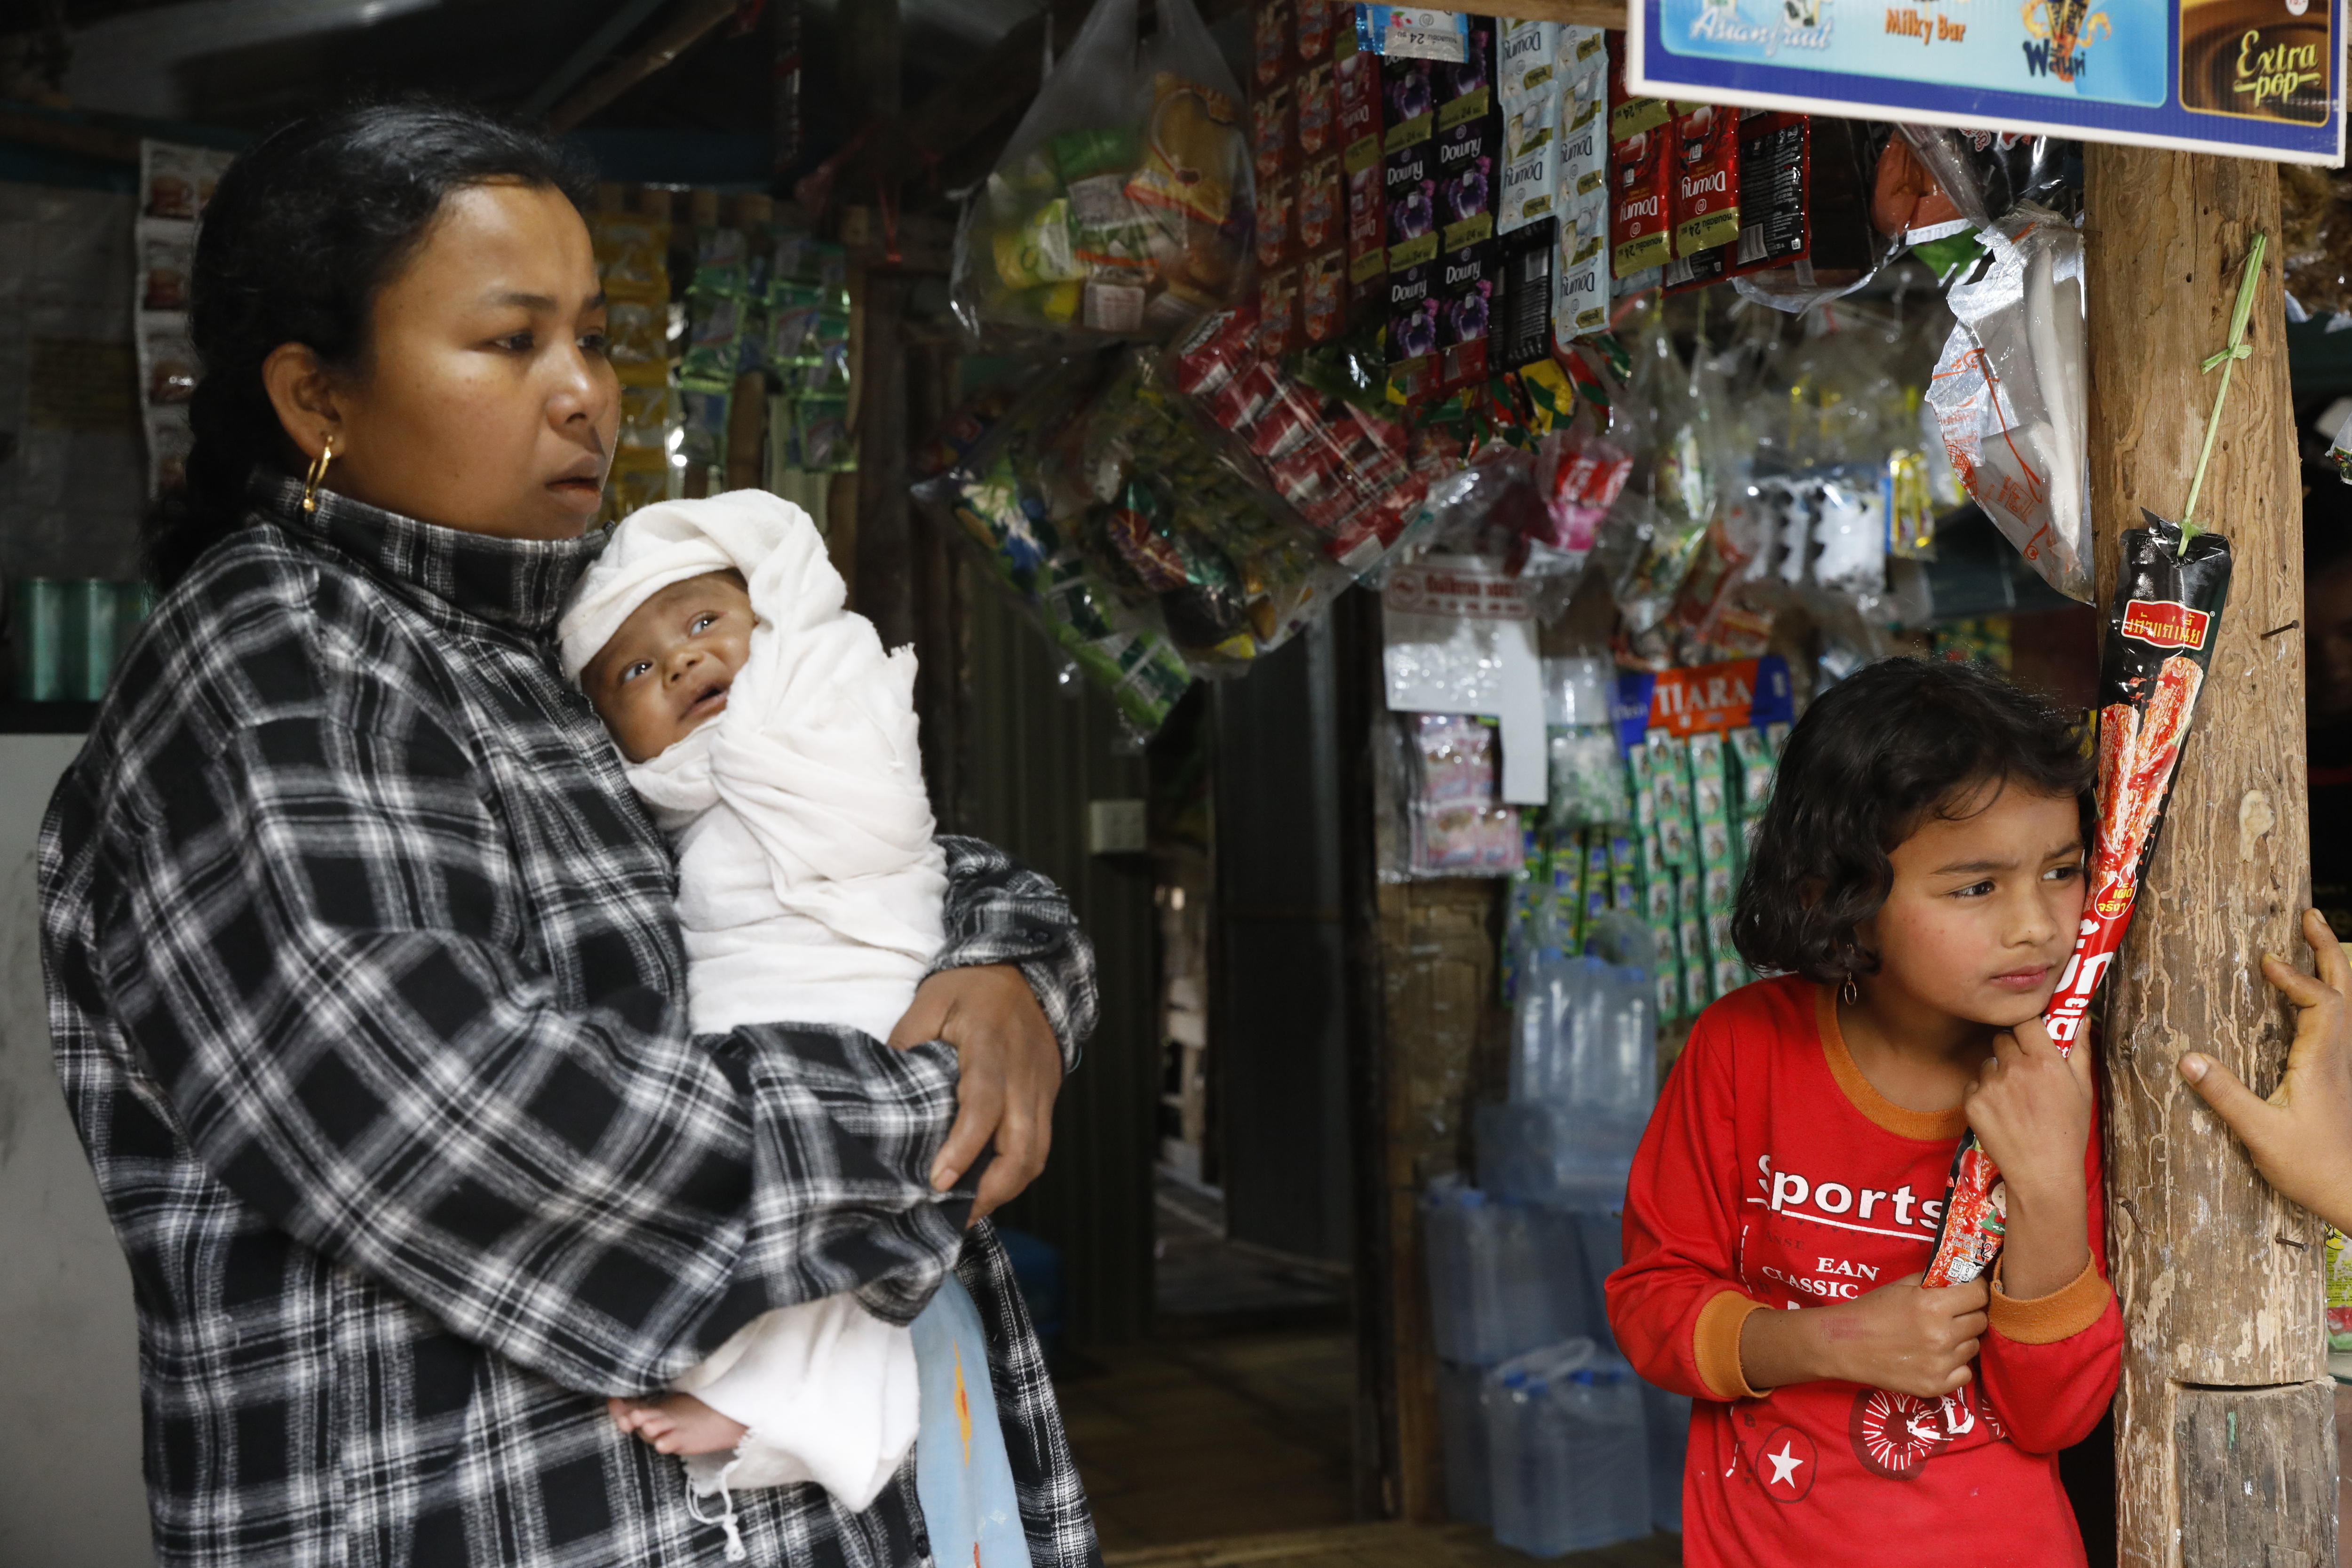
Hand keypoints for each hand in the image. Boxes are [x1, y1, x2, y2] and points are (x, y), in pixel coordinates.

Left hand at [888, 964, 1063, 1222]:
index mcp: (990, 1045)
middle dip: (992, 1190)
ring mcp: (1041, 1088)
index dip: (963, 1147)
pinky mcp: (1048, 1097)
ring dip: (1006, 1189)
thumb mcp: (928, 1003)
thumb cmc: (970, 987)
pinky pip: (1039, 1146)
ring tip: (969, 1210)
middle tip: (954, 1216)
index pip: (984, 1105)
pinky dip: (1015, 1172)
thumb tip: (884, 1095)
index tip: (938, 1181)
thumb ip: (907, 1046)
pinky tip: (988, 1185)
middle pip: (1023, 1146)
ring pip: (1037, 1154)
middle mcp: (1023, 1073)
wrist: (1022, 970)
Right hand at [1741, 1273, 1988, 1397]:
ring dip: (1961, 1339)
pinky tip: (1936, 1358)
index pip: (1979, 1294)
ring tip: (1938, 1336)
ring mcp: (1940, 1363)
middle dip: (1969, 1314)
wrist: (1844, 1344)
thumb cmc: (1872, 1310)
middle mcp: (1942, 1335)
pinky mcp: (1936, 1385)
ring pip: (1973, 1346)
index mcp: (1933, 1305)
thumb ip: (1935, 1280)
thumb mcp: (1902, 1286)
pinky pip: (1965, 1373)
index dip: (1975, 1290)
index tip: (1968, 1291)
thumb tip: (1964, 1277)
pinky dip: (1955, 1365)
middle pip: (1980, 1321)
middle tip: (1951, 1314)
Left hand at [1963, 1016, 2093, 1298]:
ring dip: (1997, 1073)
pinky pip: (1974, 1085)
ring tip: (2015, 1100)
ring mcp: (1990, 1085)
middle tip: (2024, 1071)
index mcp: (2044, 1061)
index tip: (2031, 1035)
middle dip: (2011, 1049)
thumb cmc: (2069, 1132)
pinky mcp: (1971, 1102)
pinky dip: (1983, 1094)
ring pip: (1987, 1063)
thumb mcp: (2083, 1089)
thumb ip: (2078, 1049)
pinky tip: (2001, 1113)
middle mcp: (2014, 1068)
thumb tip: (2080, 1017)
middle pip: (2002, 1038)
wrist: (2043, 1174)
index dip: (2027, 1026)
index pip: (2025, 1020)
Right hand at [2179, 909, 2351, 1228]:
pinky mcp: (2340, 1077)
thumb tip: (2188, 1058)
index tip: (2267, 960)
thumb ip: (2226, 1096)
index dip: (2296, 977)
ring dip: (2332, 969)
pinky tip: (2313, 999)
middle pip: (2344, 990)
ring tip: (2315, 941)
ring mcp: (2343, 1065)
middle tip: (2309, 916)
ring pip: (2348, 1004)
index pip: (2321, 1002)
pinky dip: (2331, 997)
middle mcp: (2339, 1056)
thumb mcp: (2263, 1135)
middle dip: (2326, 951)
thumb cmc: (2313, 1168)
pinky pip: (2342, 1022)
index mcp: (2323, 1061)